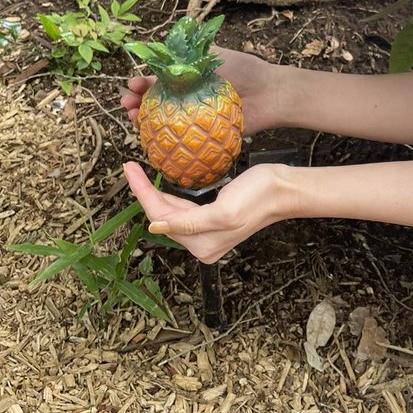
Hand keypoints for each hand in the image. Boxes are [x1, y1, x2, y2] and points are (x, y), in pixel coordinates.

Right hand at [122, 45, 285, 133]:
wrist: (270, 94)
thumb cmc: (245, 70)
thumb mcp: (213, 56)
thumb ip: (189, 56)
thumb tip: (159, 53)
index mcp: (189, 78)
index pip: (159, 80)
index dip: (143, 82)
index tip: (133, 83)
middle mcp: (189, 98)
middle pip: (156, 102)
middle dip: (137, 102)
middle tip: (127, 103)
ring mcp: (195, 119)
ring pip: (164, 122)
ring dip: (144, 121)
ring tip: (133, 117)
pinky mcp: (205, 136)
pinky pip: (181, 141)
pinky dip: (164, 141)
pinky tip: (151, 139)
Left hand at [123, 160, 293, 262]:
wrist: (282, 189)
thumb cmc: (258, 196)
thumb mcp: (223, 210)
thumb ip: (188, 222)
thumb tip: (156, 228)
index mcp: (202, 244)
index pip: (161, 218)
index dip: (143, 193)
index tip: (129, 169)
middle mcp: (201, 245)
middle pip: (163, 216)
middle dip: (145, 192)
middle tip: (130, 167)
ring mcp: (207, 235)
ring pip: (171, 213)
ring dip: (154, 194)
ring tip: (138, 173)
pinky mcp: (212, 222)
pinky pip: (183, 211)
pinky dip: (170, 197)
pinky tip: (160, 187)